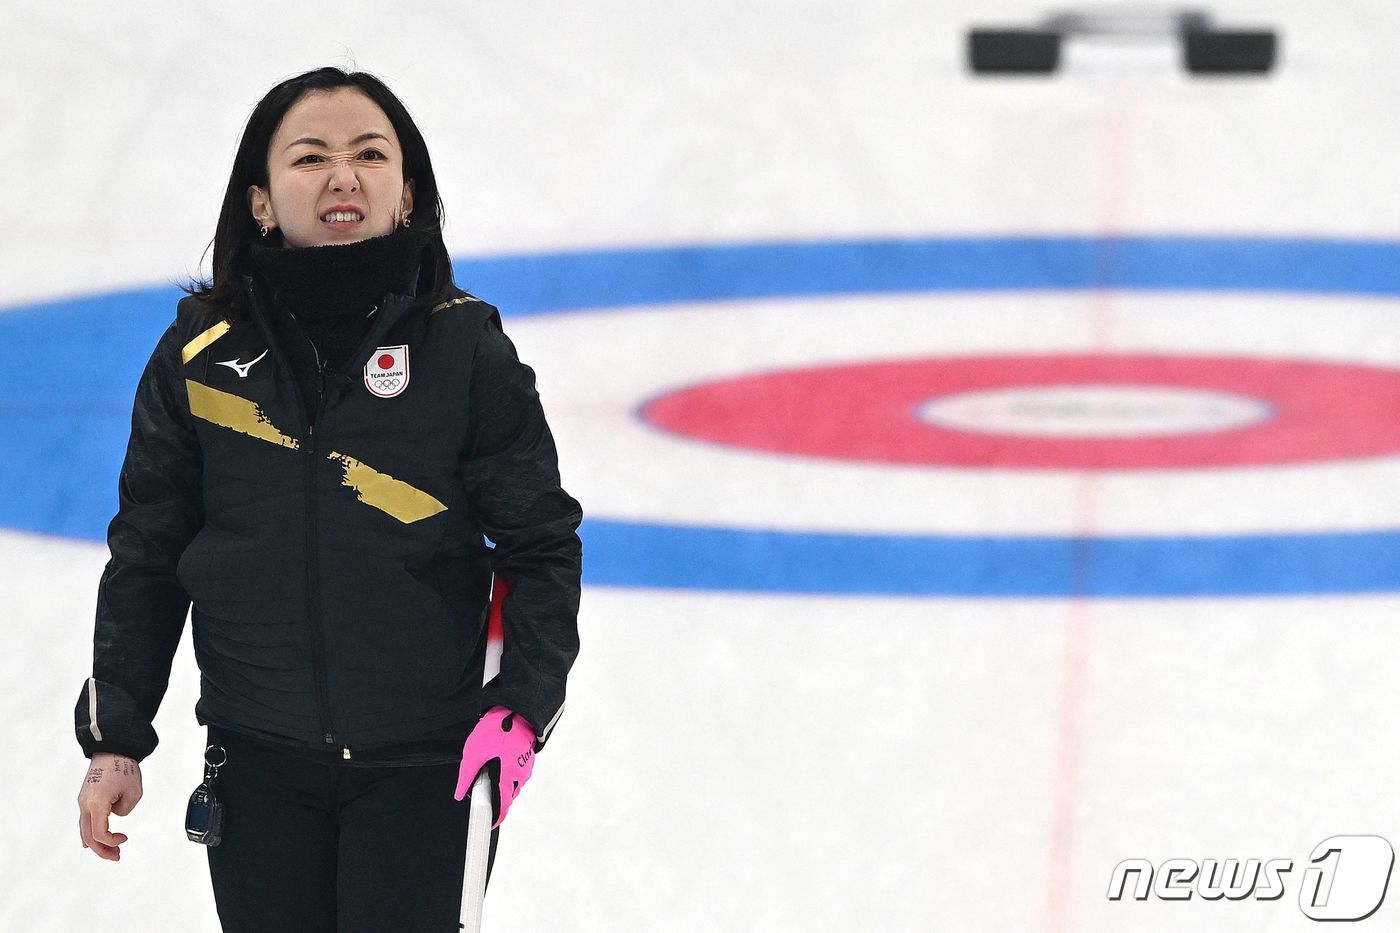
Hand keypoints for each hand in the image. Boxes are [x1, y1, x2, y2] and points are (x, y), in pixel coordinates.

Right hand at [78, 753, 142, 860]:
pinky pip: (85, 820)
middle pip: (88, 836)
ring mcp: (83, 801)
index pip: (99, 833)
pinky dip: (89, 832)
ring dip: (96, 842)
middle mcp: (85, 804)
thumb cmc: (124, 767)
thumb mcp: (134, 792)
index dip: (112, 841)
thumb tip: (115, 814)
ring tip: (109, 852)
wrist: (113, 748)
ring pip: (84, 829)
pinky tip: (92, 842)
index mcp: (96, 803)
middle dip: (102, 850)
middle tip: (116, 857)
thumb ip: (125, 810)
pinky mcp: (86, 797)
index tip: (124, 838)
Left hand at [453, 707, 535, 827]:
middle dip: (496, 796)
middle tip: (481, 786)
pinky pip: (516, 772)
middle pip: (508, 795)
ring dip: (501, 782)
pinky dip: (506, 772)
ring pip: (512, 783)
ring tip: (488, 766)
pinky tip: (498, 758)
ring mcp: (525, 766)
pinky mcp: (527, 758)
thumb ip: (466, 776)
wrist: (515, 710)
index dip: (496, 817)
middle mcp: (521, 775)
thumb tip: (460, 793)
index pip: (504, 806)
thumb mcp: (473, 753)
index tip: (489, 824)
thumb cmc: (496, 730)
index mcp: (508, 776)